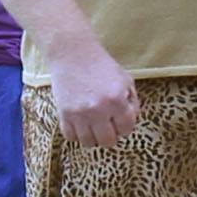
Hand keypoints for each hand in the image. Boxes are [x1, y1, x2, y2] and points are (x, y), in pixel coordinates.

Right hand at [50, 35, 142, 149]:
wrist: (72, 53)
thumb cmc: (101, 65)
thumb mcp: (124, 79)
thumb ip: (132, 102)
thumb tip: (132, 120)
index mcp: (117, 100)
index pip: (127, 129)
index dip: (125, 126)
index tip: (120, 120)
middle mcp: (98, 110)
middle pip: (108, 142)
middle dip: (110, 135)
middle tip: (107, 125)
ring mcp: (80, 114)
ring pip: (89, 143)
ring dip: (93, 137)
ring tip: (93, 126)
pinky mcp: (64, 114)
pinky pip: (71, 137)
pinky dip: (76, 134)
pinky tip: (80, 123)